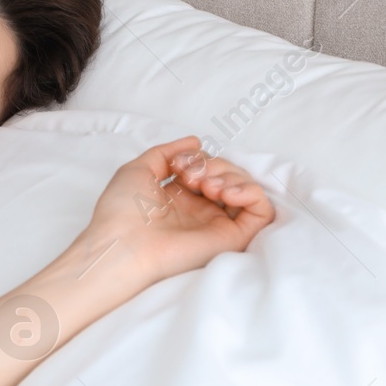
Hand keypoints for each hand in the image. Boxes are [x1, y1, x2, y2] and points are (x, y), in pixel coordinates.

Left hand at [62, 136, 275, 295]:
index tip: (180, 164)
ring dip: (231, 177)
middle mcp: (203, 210)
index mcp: (182, 197)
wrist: (123, 244)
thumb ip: (167, 152)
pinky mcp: (233, 238)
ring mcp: (219, 224)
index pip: (210, 167)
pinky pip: (262, 211)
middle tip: (192, 177)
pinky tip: (226, 193)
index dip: (200, 158)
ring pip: (246, 188)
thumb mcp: (139, 169)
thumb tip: (196, 142)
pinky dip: (250, 192)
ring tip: (207, 187)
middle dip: (215, 165)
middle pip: (230, 174)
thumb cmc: (123, 211)